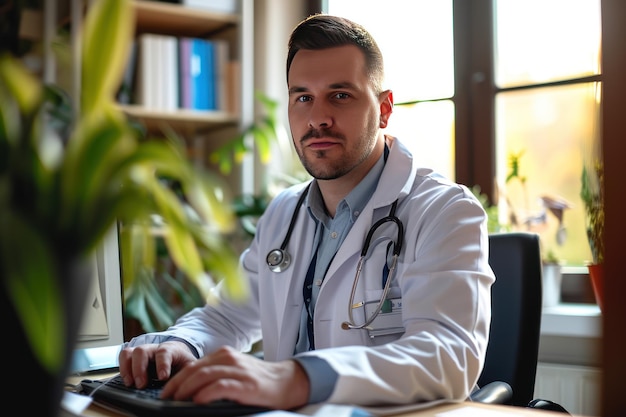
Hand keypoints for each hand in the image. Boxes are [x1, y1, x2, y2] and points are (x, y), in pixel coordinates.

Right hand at [118, 341, 196, 388]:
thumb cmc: (182, 361)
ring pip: (129, 352)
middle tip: (142, 385)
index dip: (162, 364)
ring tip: (130, 383)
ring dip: (127, 368)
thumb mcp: (189, 366)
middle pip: (142, 351)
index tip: (162, 377)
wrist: (178, 353)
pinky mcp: (134, 357)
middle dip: (140, 368)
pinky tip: (127, 380)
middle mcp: (154, 348)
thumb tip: (183, 386)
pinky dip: (122, 368)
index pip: (164, 352)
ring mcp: (143, 351)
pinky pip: (124, 357)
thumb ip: (186, 374)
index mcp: (170, 349)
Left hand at [160, 345, 309, 409]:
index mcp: (224, 355)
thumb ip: (216, 374)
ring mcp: (238, 370)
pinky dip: (206, 393)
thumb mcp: (235, 370)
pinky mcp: (246, 384)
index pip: (193, 366)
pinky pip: (221, 386)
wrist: (287, 382)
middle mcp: (229, 358)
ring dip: (186, 389)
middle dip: (176, 385)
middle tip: (165, 399)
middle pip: (194, 370)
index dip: (176, 379)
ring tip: (177, 401)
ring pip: (204, 376)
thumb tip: (190, 388)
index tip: (165, 392)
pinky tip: (198, 401)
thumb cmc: (258, 380)